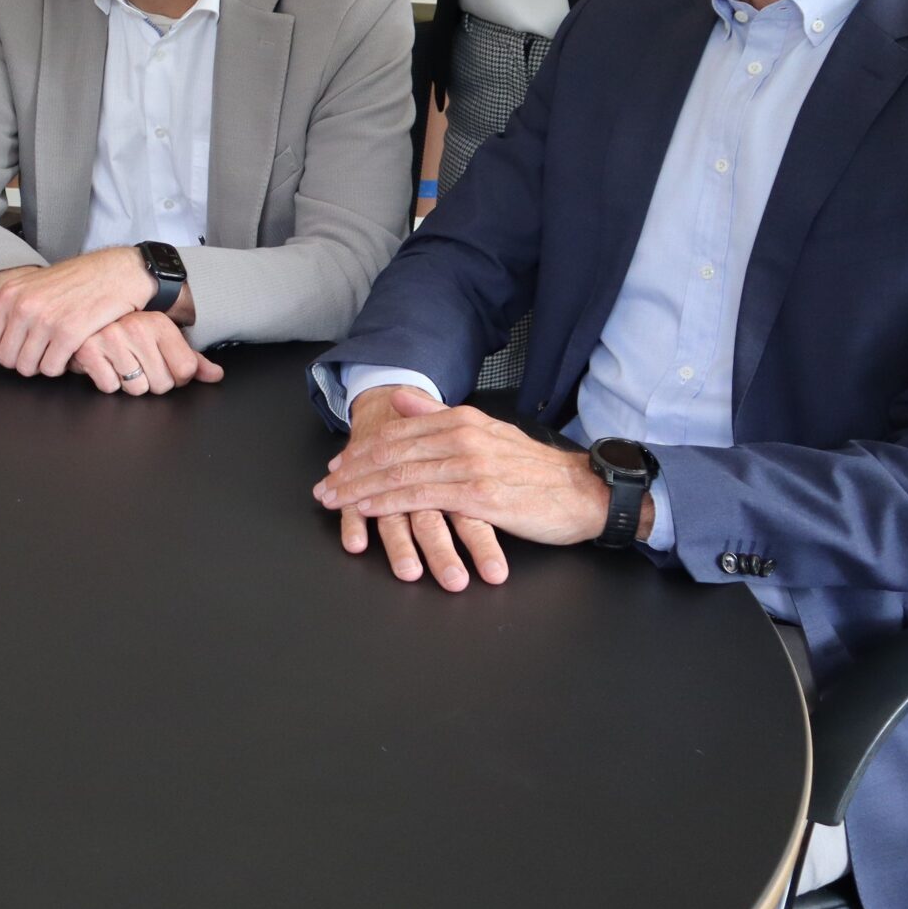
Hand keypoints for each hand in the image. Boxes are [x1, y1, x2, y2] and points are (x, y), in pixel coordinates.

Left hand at [0, 249, 151, 376]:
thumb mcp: (35, 284)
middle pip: (7, 359)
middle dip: (25, 361)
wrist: (118, 271)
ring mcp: (45, 320)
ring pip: (28, 367)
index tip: (21, 348)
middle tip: (43, 351)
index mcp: (10, 293)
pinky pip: (52, 368)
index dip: (4, 351)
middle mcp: (23, 306)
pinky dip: (61, 366)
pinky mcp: (69, 333)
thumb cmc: (79, 278)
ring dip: (44, 364)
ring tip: (58, 350)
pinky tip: (71, 352)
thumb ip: (14, 308)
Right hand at [68, 311, 224, 395]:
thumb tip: (216, 375)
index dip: (178, 376)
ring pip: (137, 389)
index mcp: (159, 323)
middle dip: (152, 380)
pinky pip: (110, 387)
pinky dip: (106, 380)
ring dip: (129, 382)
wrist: (85, 310)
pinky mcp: (88, 353)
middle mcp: (136, 329)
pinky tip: (105, 363)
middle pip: (162, 384)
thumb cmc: (127, 327)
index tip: (165, 364)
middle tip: (139, 362)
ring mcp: (111, 340)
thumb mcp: (162, 336)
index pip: (186, 370)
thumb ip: (192, 359)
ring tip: (121, 362)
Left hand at [315, 389, 623, 589]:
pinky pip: (422, 497)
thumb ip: (440, 415)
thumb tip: (400, 397)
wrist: (583, 492)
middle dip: (351, 470)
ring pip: (400, 474)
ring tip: (334, 501)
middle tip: (324, 486)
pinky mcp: (479, 496)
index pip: (397, 431)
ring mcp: (469, 465)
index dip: (362, 449)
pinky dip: (388, 503)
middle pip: (391, 451)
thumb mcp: (486, 432)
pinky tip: (367, 511)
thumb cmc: (534, 469)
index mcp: (461, 419)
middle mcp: (461, 436)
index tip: (337, 464)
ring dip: (360, 489)